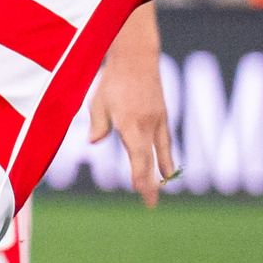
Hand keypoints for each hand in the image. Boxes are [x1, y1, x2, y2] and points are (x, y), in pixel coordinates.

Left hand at [85, 71, 178, 210]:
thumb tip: (93, 142)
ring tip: (165, 185)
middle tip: (151, 204)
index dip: (141, 178)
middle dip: (151, 183)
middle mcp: (149, 125)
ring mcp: (159, 120)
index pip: (139, 158)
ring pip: (162, 151)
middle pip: (151, 160)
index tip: (142, 193)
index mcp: (132, 125)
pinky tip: (168, 164)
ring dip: (163, 171)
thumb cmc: (114, 80)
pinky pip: (165, 140)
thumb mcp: (98, 102)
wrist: (137, 58)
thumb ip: (98, 124)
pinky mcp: (162, 114)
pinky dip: (166, 154)